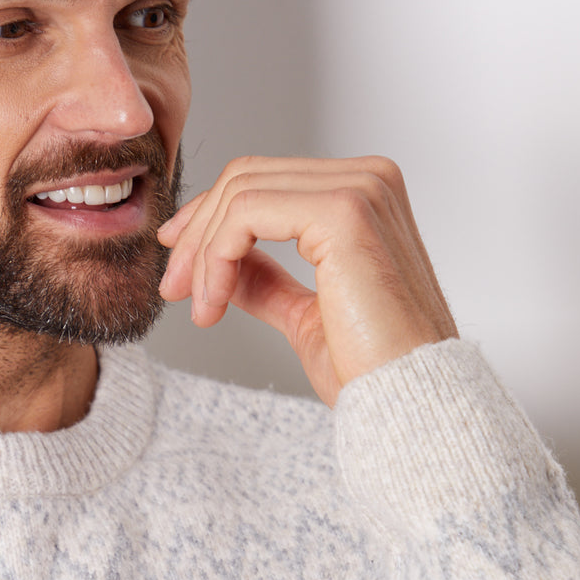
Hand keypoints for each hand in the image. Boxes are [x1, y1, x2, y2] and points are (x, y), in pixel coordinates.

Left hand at [157, 155, 457, 406]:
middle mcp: (368, 179)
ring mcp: (360, 189)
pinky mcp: (343, 212)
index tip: (179, 265)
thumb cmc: (372, 369)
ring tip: (199, 307)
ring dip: (202, 253)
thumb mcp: (303, 314)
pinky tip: (214, 303)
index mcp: (365, 196)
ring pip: (240, 193)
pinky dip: (216, 258)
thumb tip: (222, 265)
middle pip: (246, 178)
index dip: (208, 219)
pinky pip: (246, 214)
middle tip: (172, 289)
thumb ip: (266, 280)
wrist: (407, 401)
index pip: (264, 181)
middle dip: (196, 234)